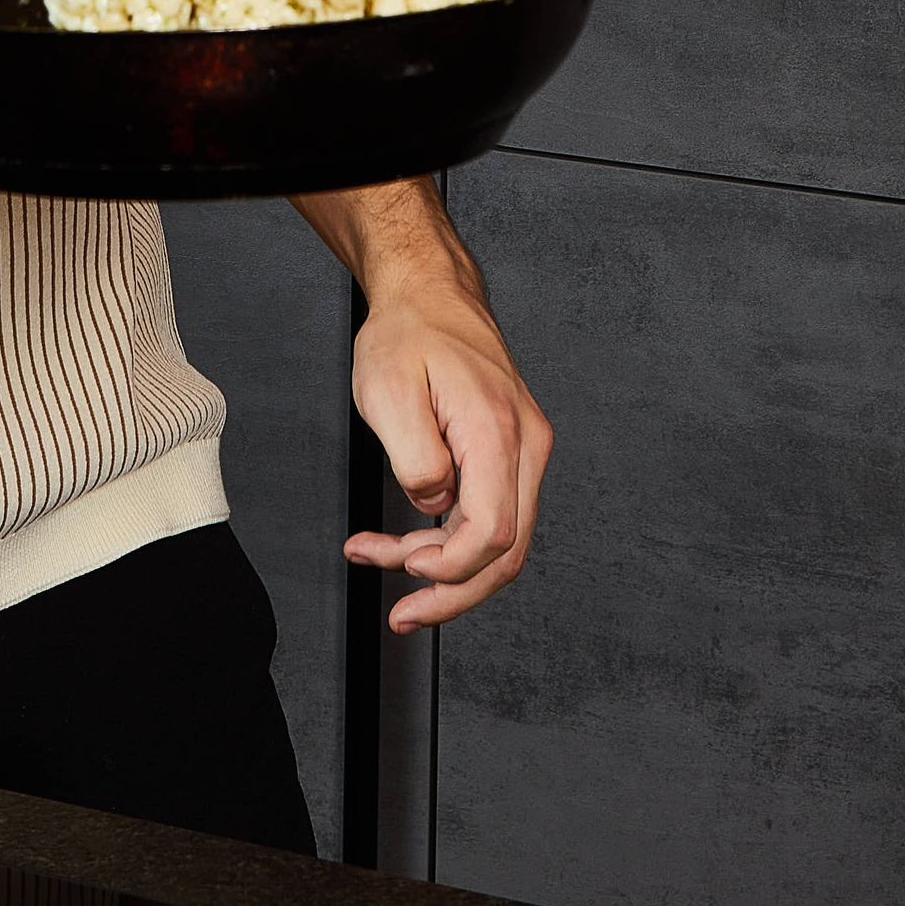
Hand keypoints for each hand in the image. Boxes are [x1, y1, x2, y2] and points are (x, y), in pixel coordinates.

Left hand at [336, 207, 551, 633]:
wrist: (430, 291)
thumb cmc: (408, 333)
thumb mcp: (388, 391)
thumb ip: (415, 458)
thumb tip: (433, 505)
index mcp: (497, 432)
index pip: (492, 533)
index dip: (450, 572)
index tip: (403, 574)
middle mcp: (525, 445)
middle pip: (507, 551)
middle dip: (452, 591)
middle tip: (401, 614)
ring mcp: (524, 448)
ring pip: (502, 539)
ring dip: (445, 567)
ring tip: (379, 558)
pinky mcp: (511, 451)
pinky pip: (492, 512)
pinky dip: (450, 537)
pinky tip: (404, 539)